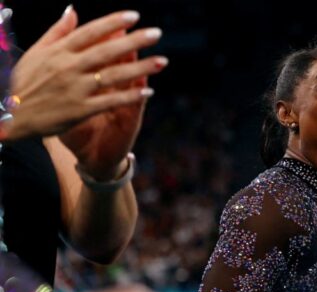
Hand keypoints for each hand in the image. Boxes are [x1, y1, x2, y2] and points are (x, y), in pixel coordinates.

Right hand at [4, 6, 165, 145]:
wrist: (10, 116)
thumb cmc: (23, 82)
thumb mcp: (36, 52)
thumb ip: (58, 32)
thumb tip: (73, 9)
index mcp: (58, 52)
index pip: (90, 32)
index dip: (112, 23)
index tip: (134, 16)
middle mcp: (68, 68)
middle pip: (106, 51)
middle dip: (133, 42)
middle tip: (157, 33)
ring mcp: (75, 89)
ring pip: (113, 76)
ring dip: (140, 68)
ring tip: (162, 61)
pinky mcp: (80, 110)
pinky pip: (110, 101)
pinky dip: (129, 96)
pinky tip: (148, 91)